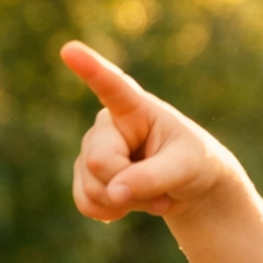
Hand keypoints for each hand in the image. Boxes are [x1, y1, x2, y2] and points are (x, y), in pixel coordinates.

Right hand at [63, 41, 235, 223]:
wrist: (186, 185)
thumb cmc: (192, 163)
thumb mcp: (185, 169)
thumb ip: (152, 178)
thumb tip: (114, 194)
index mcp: (135, 108)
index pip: (112, 86)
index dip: (91, 69)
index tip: (70, 49)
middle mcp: (106, 125)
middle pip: (100, 162)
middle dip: (130, 187)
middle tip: (162, 192)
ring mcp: (91, 150)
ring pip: (92, 188)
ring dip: (126, 203)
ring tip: (152, 196)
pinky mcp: (84, 176)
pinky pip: (85, 203)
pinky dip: (111, 213)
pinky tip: (128, 204)